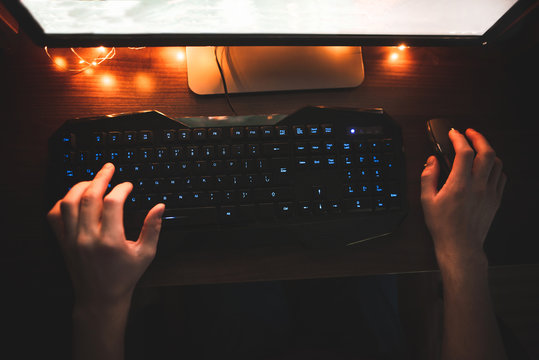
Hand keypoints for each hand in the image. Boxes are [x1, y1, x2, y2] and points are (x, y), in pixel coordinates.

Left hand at [47, 163, 164, 306]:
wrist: (100, 298)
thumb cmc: (124, 277)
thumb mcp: (146, 254)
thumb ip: (152, 228)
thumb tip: (159, 206)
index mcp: (110, 240)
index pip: (113, 203)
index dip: (121, 188)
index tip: (128, 185)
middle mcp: (88, 238)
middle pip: (89, 196)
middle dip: (100, 177)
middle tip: (109, 168)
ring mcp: (72, 239)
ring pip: (68, 202)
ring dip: (80, 186)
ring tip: (92, 180)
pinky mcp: (62, 242)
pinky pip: (55, 216)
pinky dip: (63, 202)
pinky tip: (75, 198)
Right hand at [421, 129, 505, 268]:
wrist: (460, 246)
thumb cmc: (443, 226)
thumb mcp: (427, 200)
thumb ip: (428, 177)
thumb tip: (432, 161)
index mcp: (459, 185)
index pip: (464, 152)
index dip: (459, 138)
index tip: (453, 133)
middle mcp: (478, 186)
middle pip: (486, 152)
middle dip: (478, 138)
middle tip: (470, 133)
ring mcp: (490, 193)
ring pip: (497, 163)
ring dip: (488, 151)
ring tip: (478, 149)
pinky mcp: (496, 200)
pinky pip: (501, 177)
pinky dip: (495, 167)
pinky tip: (486, 168)